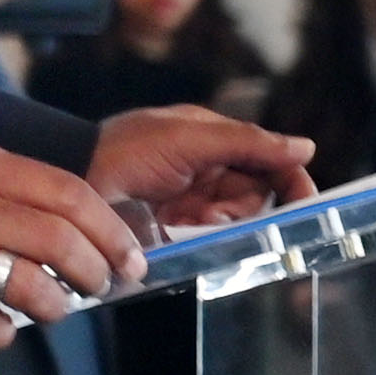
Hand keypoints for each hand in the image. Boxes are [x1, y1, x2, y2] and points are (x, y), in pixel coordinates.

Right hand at [0, 139, 143, 346]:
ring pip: (28, 283)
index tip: (129, 256)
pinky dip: (1, 333)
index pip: (67, 192)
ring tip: (52, 311)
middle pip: (58, 239)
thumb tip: (72, 220)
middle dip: (93, 271)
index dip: (109, 228)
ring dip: (53, 306)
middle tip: (99, 287)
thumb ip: (2, 185)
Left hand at [86, 103, 311, 233]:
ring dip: (224, 222)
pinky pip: (211, 237)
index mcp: (213, 139)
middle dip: (247, 205)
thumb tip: (305, 147)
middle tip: (220, 210)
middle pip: (258, 193)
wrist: (70, 182)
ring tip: (194, 219)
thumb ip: (247, 141)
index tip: (303, 202)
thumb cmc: (123, 150)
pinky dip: (206, 236)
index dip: (290, 179)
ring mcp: (192, 200)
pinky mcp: (176, 229)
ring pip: (237, 218)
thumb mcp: (188, 137)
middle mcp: (207, 169)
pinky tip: (183, 229)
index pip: (269, 158)